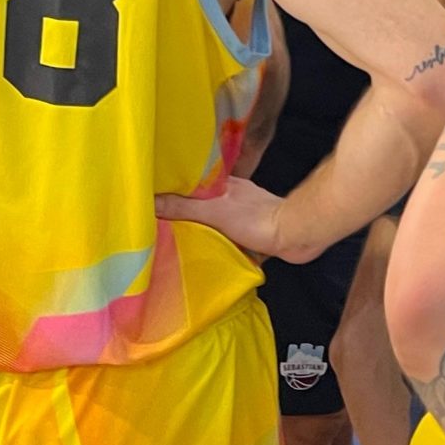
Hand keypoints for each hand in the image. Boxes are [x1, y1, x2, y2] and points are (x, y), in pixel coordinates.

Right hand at [155, 177, 320, 262]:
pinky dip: (216, 249)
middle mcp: (232, 199)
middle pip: (201, 207)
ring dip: (200, 235)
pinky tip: (203, 258)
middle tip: (156, 229)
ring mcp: (243, 219)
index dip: (172, 192)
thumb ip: (183, 208)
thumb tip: (151, 201)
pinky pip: (227, 242)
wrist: (294, 235)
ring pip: (214, 226)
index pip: (191, 186)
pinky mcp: (251, 238)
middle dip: (183, 217)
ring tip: (174, 246)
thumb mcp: (213, 211)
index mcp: (223, 186)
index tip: (150, 201)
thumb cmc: (256, 218)